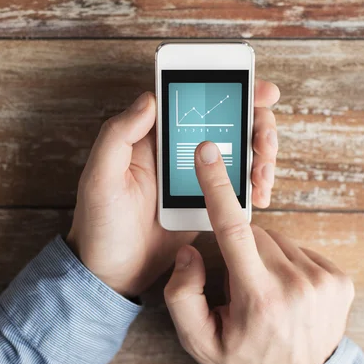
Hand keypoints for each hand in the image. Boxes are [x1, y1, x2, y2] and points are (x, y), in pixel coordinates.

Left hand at [67, 81, 279, 296]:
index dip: (230, 89)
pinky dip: (255, 185)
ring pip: (239, 151)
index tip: (259, 91)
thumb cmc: (99, 225)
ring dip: (261, 156)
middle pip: (228, 121)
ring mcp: (196, 176)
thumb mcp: (100, 178)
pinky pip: (237, 184)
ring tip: (263, 176)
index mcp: (152, 136)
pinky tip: (259, 195)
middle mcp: (178, 150)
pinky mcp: (207, 201)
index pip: (194, 100)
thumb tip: (149, 98)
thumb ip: (118, 135)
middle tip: (264, 143)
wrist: (113, 274)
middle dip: (257, 125)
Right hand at [164, 141, 354, 363]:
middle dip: (240, 250)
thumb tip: (192, 250)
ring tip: (265, 292)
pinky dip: (287, 262)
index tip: (208, 153)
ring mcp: (324, 280)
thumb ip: (182, 295)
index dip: (218, 187)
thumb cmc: (247, 363)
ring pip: (277, 240)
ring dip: (263, 256)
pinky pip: (300, 249)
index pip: (234, 230)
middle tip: (241, 285)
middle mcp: (297, 283)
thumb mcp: (200, 342)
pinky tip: (285, 289)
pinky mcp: (340, 278)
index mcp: (260, 297)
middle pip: (254, 234)